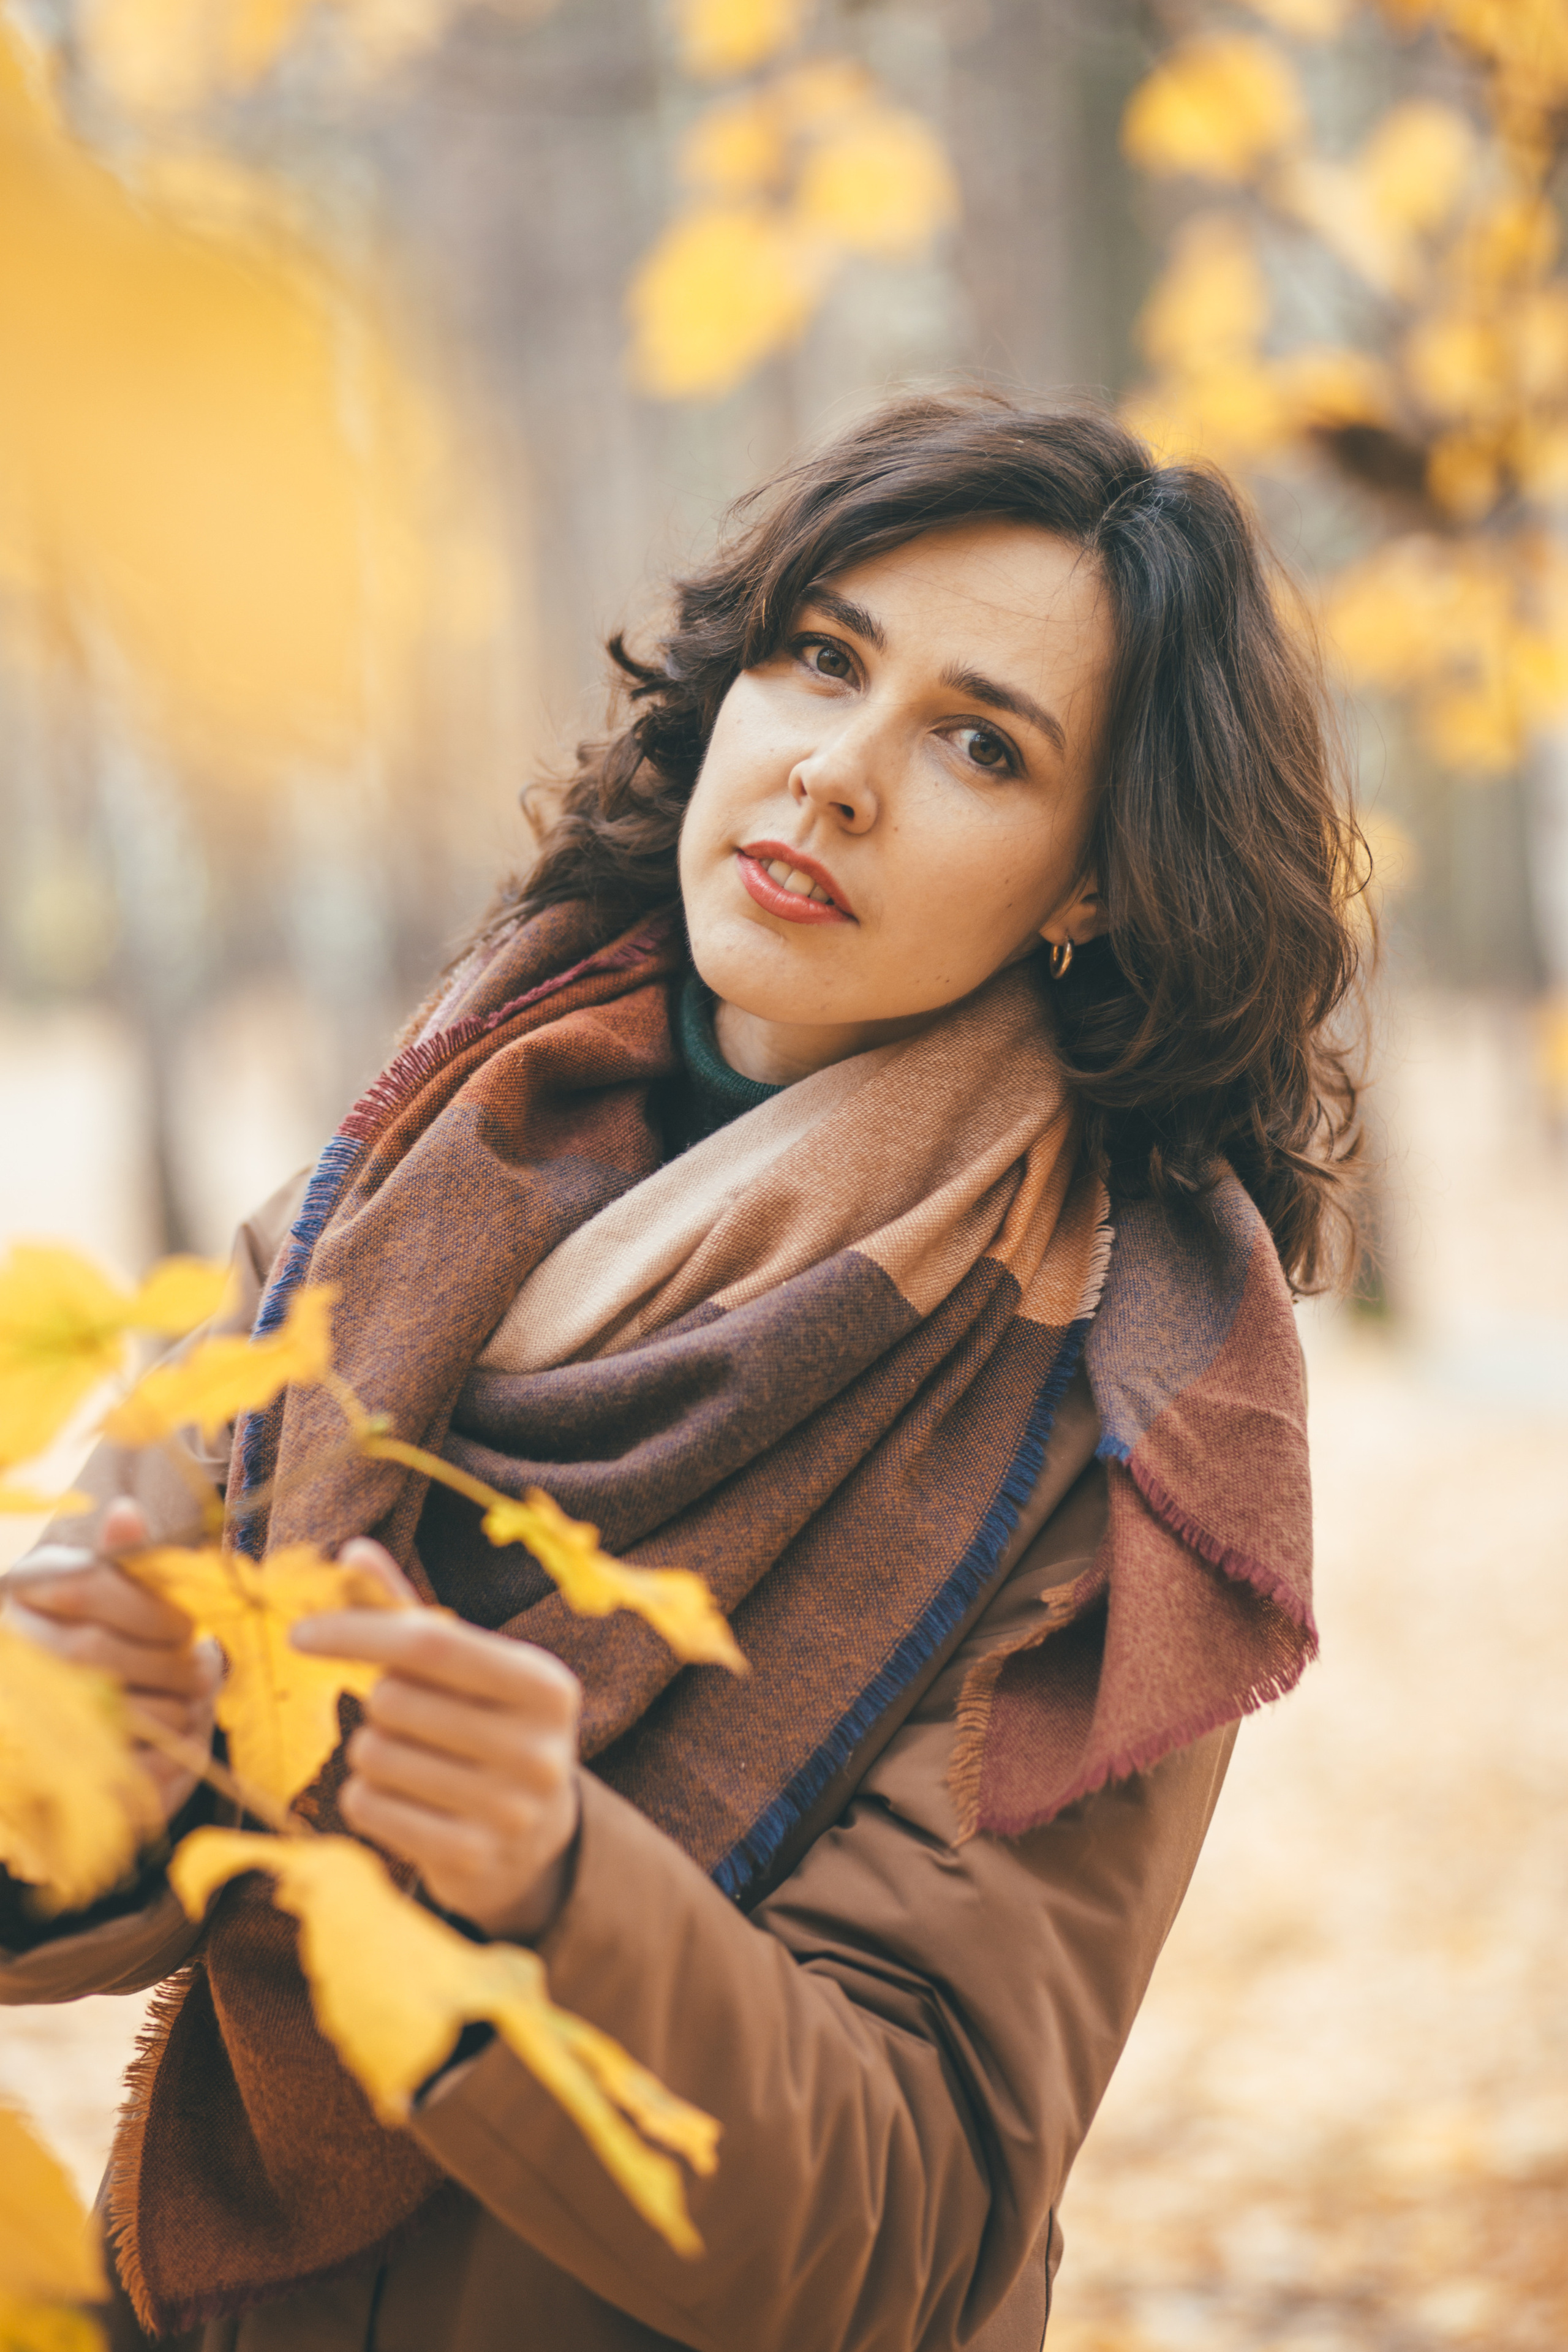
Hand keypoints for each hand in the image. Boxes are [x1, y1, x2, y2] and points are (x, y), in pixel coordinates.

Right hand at [1, 1498, 221, 1822]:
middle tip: (204, 1671)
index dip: (150, 1611)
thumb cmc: (91, 1637)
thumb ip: (119, 1559)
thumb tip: (126, 1513)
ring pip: (95, 1706)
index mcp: (21, 1589)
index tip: (188, 1629)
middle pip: (92, 1651)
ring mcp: (17, 1710)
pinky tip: (174, 1742)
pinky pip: (105, 1766)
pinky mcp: (40, 1768)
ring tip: (190, 1703)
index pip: (84, 1587)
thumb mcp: (101, 1591)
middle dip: (165, 1663)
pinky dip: (157, 1759)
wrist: (54, 1720)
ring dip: (168, 1709)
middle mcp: (7, 1643)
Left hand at [292, 1540, 581, 1942]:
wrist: (537, 1838)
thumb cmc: (487, 1728)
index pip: (430, 1642)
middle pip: (394, 1700)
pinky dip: (366, 1799)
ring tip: (409, 1760)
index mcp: (543, 1682)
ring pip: (375, 1757)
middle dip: (376, 1703)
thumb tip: (353, 1551)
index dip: (356, 1631)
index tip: (299, 1633)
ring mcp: (510, 1810)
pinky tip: (403, 1801)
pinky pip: (369, 1809)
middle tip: (403, 1717)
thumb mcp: (468, 1670)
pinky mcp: (472, 1859)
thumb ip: (411, 1614)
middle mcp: (538, 1747)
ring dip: (370, 1753)